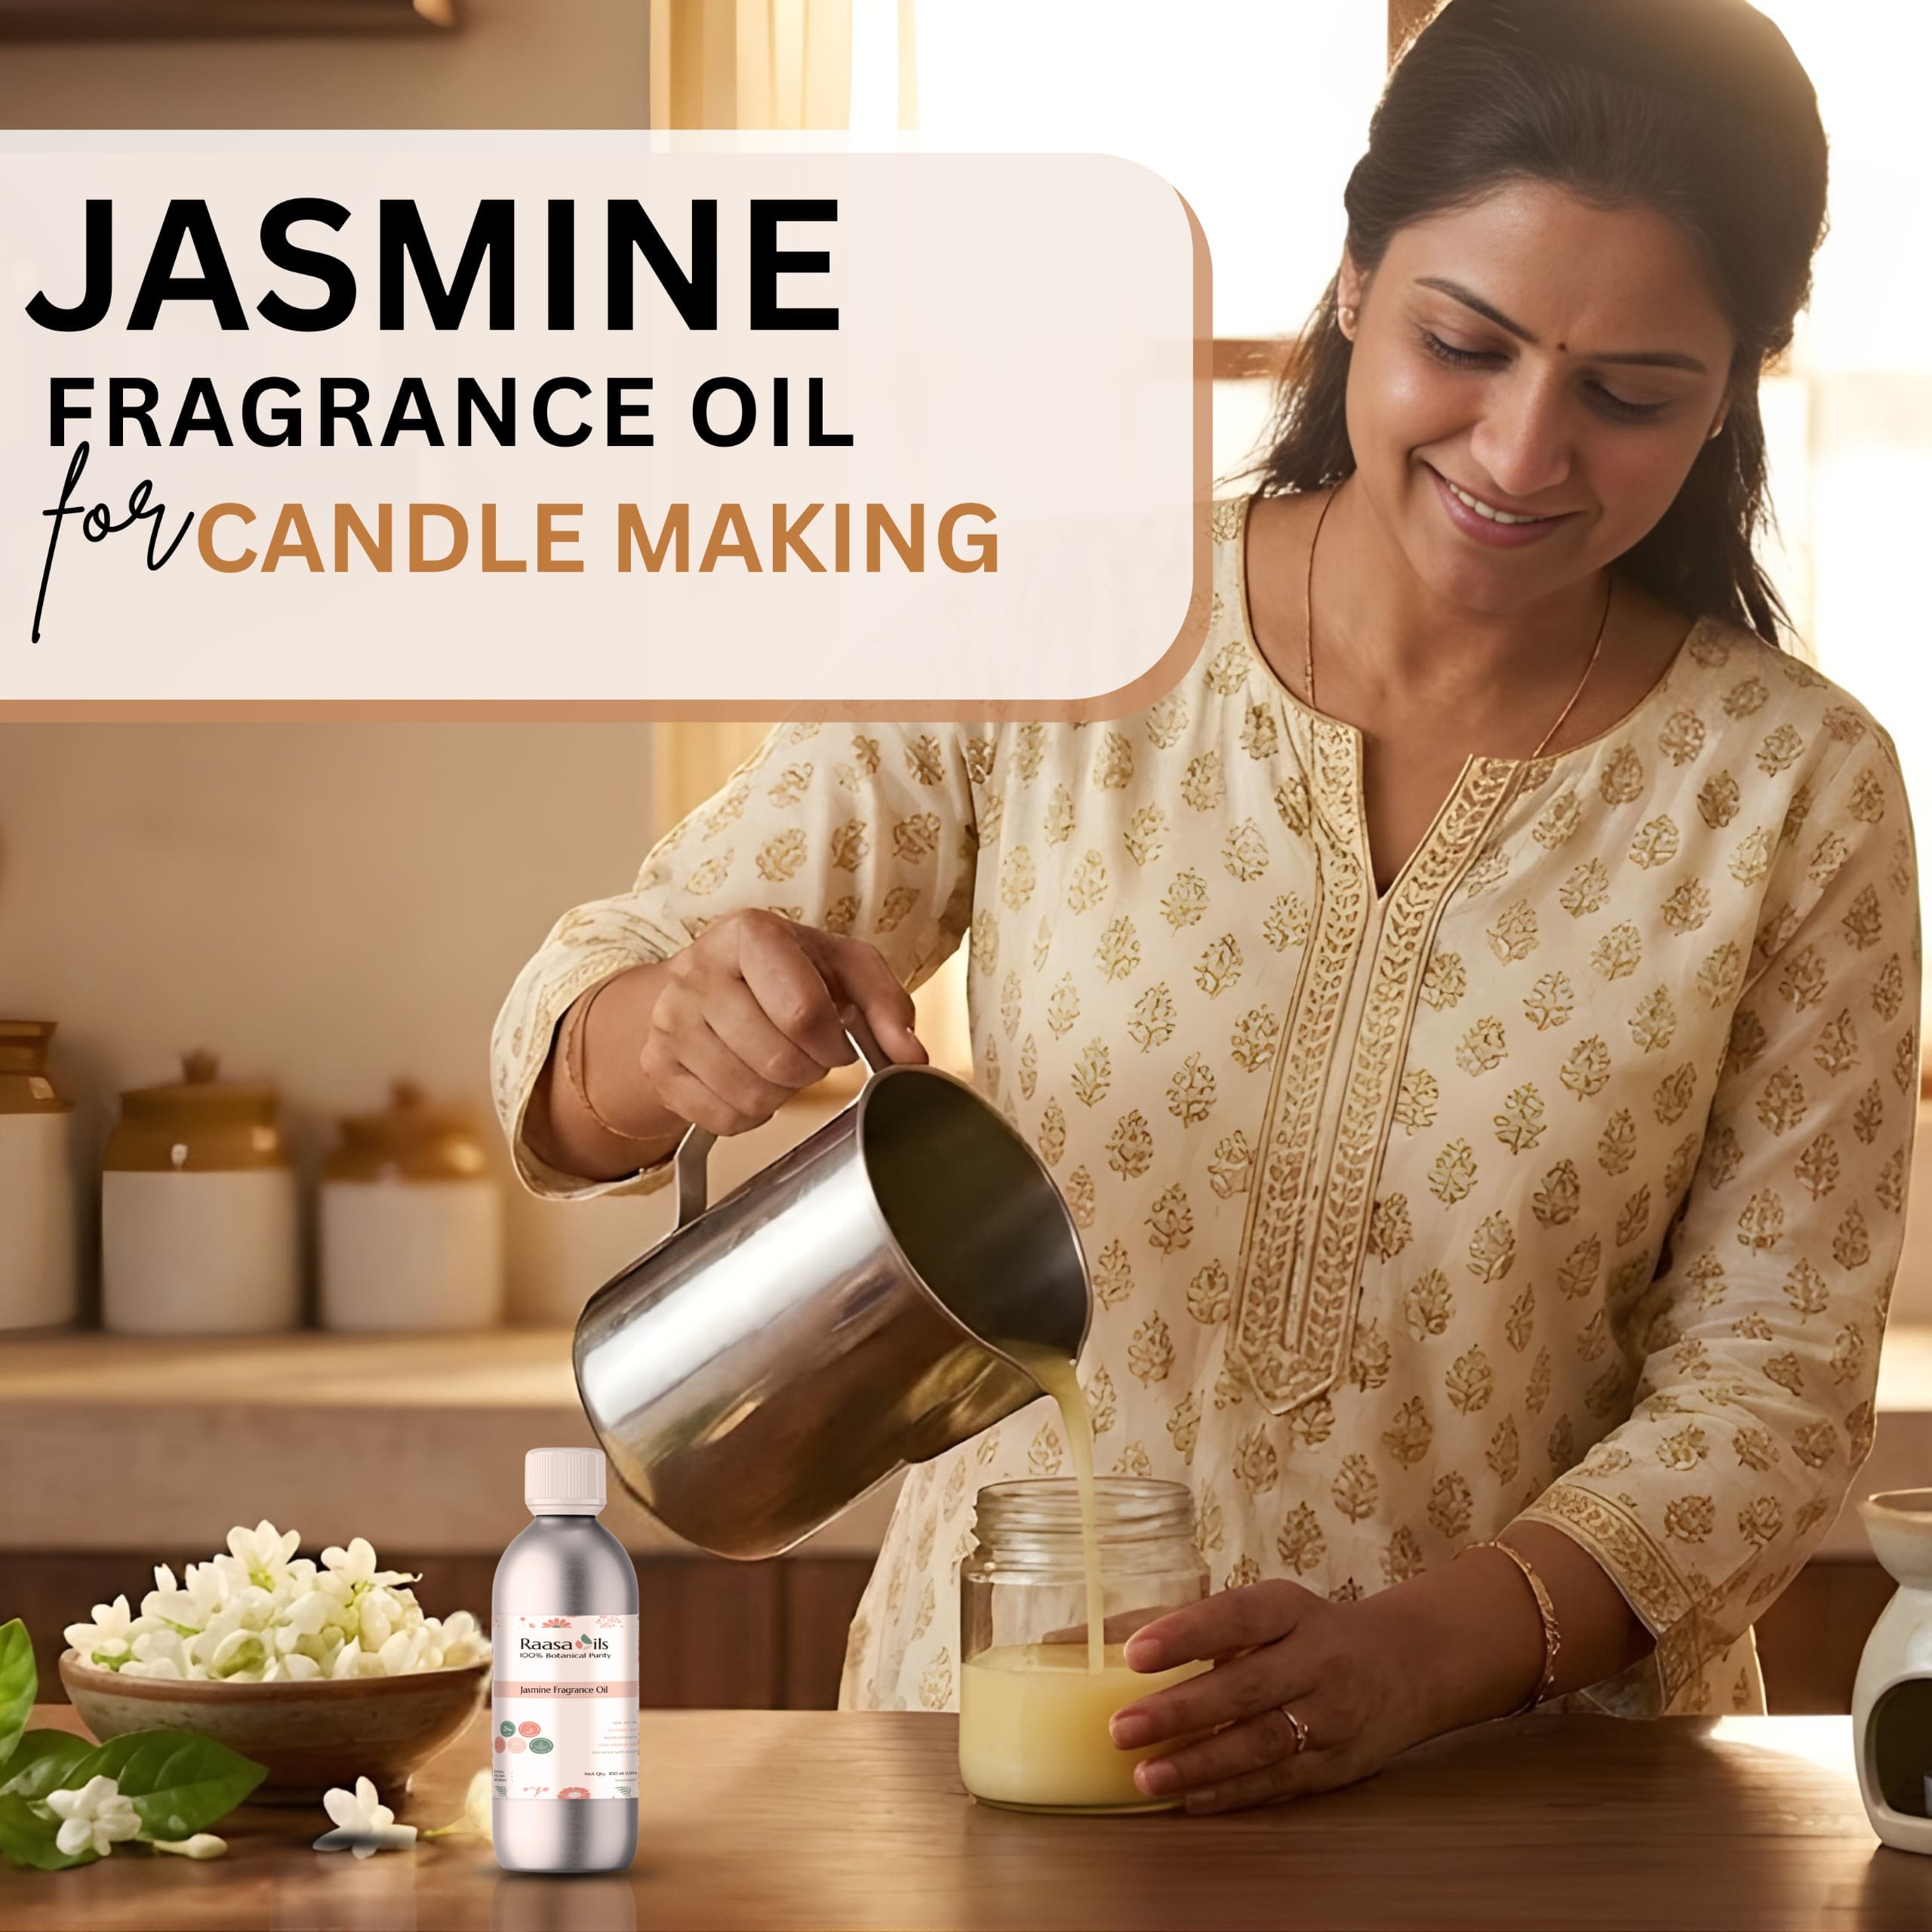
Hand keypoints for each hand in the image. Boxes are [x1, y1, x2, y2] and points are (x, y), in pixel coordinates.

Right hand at [637, 909, 924, 1136]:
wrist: (716, 979)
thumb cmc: (789, 972)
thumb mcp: (846, 968)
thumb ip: (888, 1005)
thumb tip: (911, 1057)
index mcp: (749, 934)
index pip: (801, 1012)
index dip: (833, 1042)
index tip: (836, 1039)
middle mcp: (697, 971)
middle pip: (778, 1060)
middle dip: (809, 1069)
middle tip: (807, 1052)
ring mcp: (669, 1020)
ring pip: (749, 1095)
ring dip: (780, 1093)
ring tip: (778, 1062)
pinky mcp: (656, 1065)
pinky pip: (721, 1119)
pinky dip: (749, 1113)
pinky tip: (750, 1079)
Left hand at [1104, 1580, 1434, 1815]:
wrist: (1403, 1665)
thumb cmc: (1308, 1632)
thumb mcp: (1267, 1610)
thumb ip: (1193, 1624)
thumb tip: (1092, 1639)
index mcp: (1291, 1609)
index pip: (1237, 1617)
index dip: (1187, 1634)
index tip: (1134, 1653)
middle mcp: (1317, 1661)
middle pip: (1246, 1687)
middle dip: (1181, 1711)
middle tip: (1123, 1728)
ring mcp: (1331, 1717)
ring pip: (1262, 1743)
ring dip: (1200, 1763)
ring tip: (1146, 1775)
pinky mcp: (1336, 1765)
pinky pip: (1278, 1782)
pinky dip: (1231, 1793)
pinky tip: (1188, 1798)